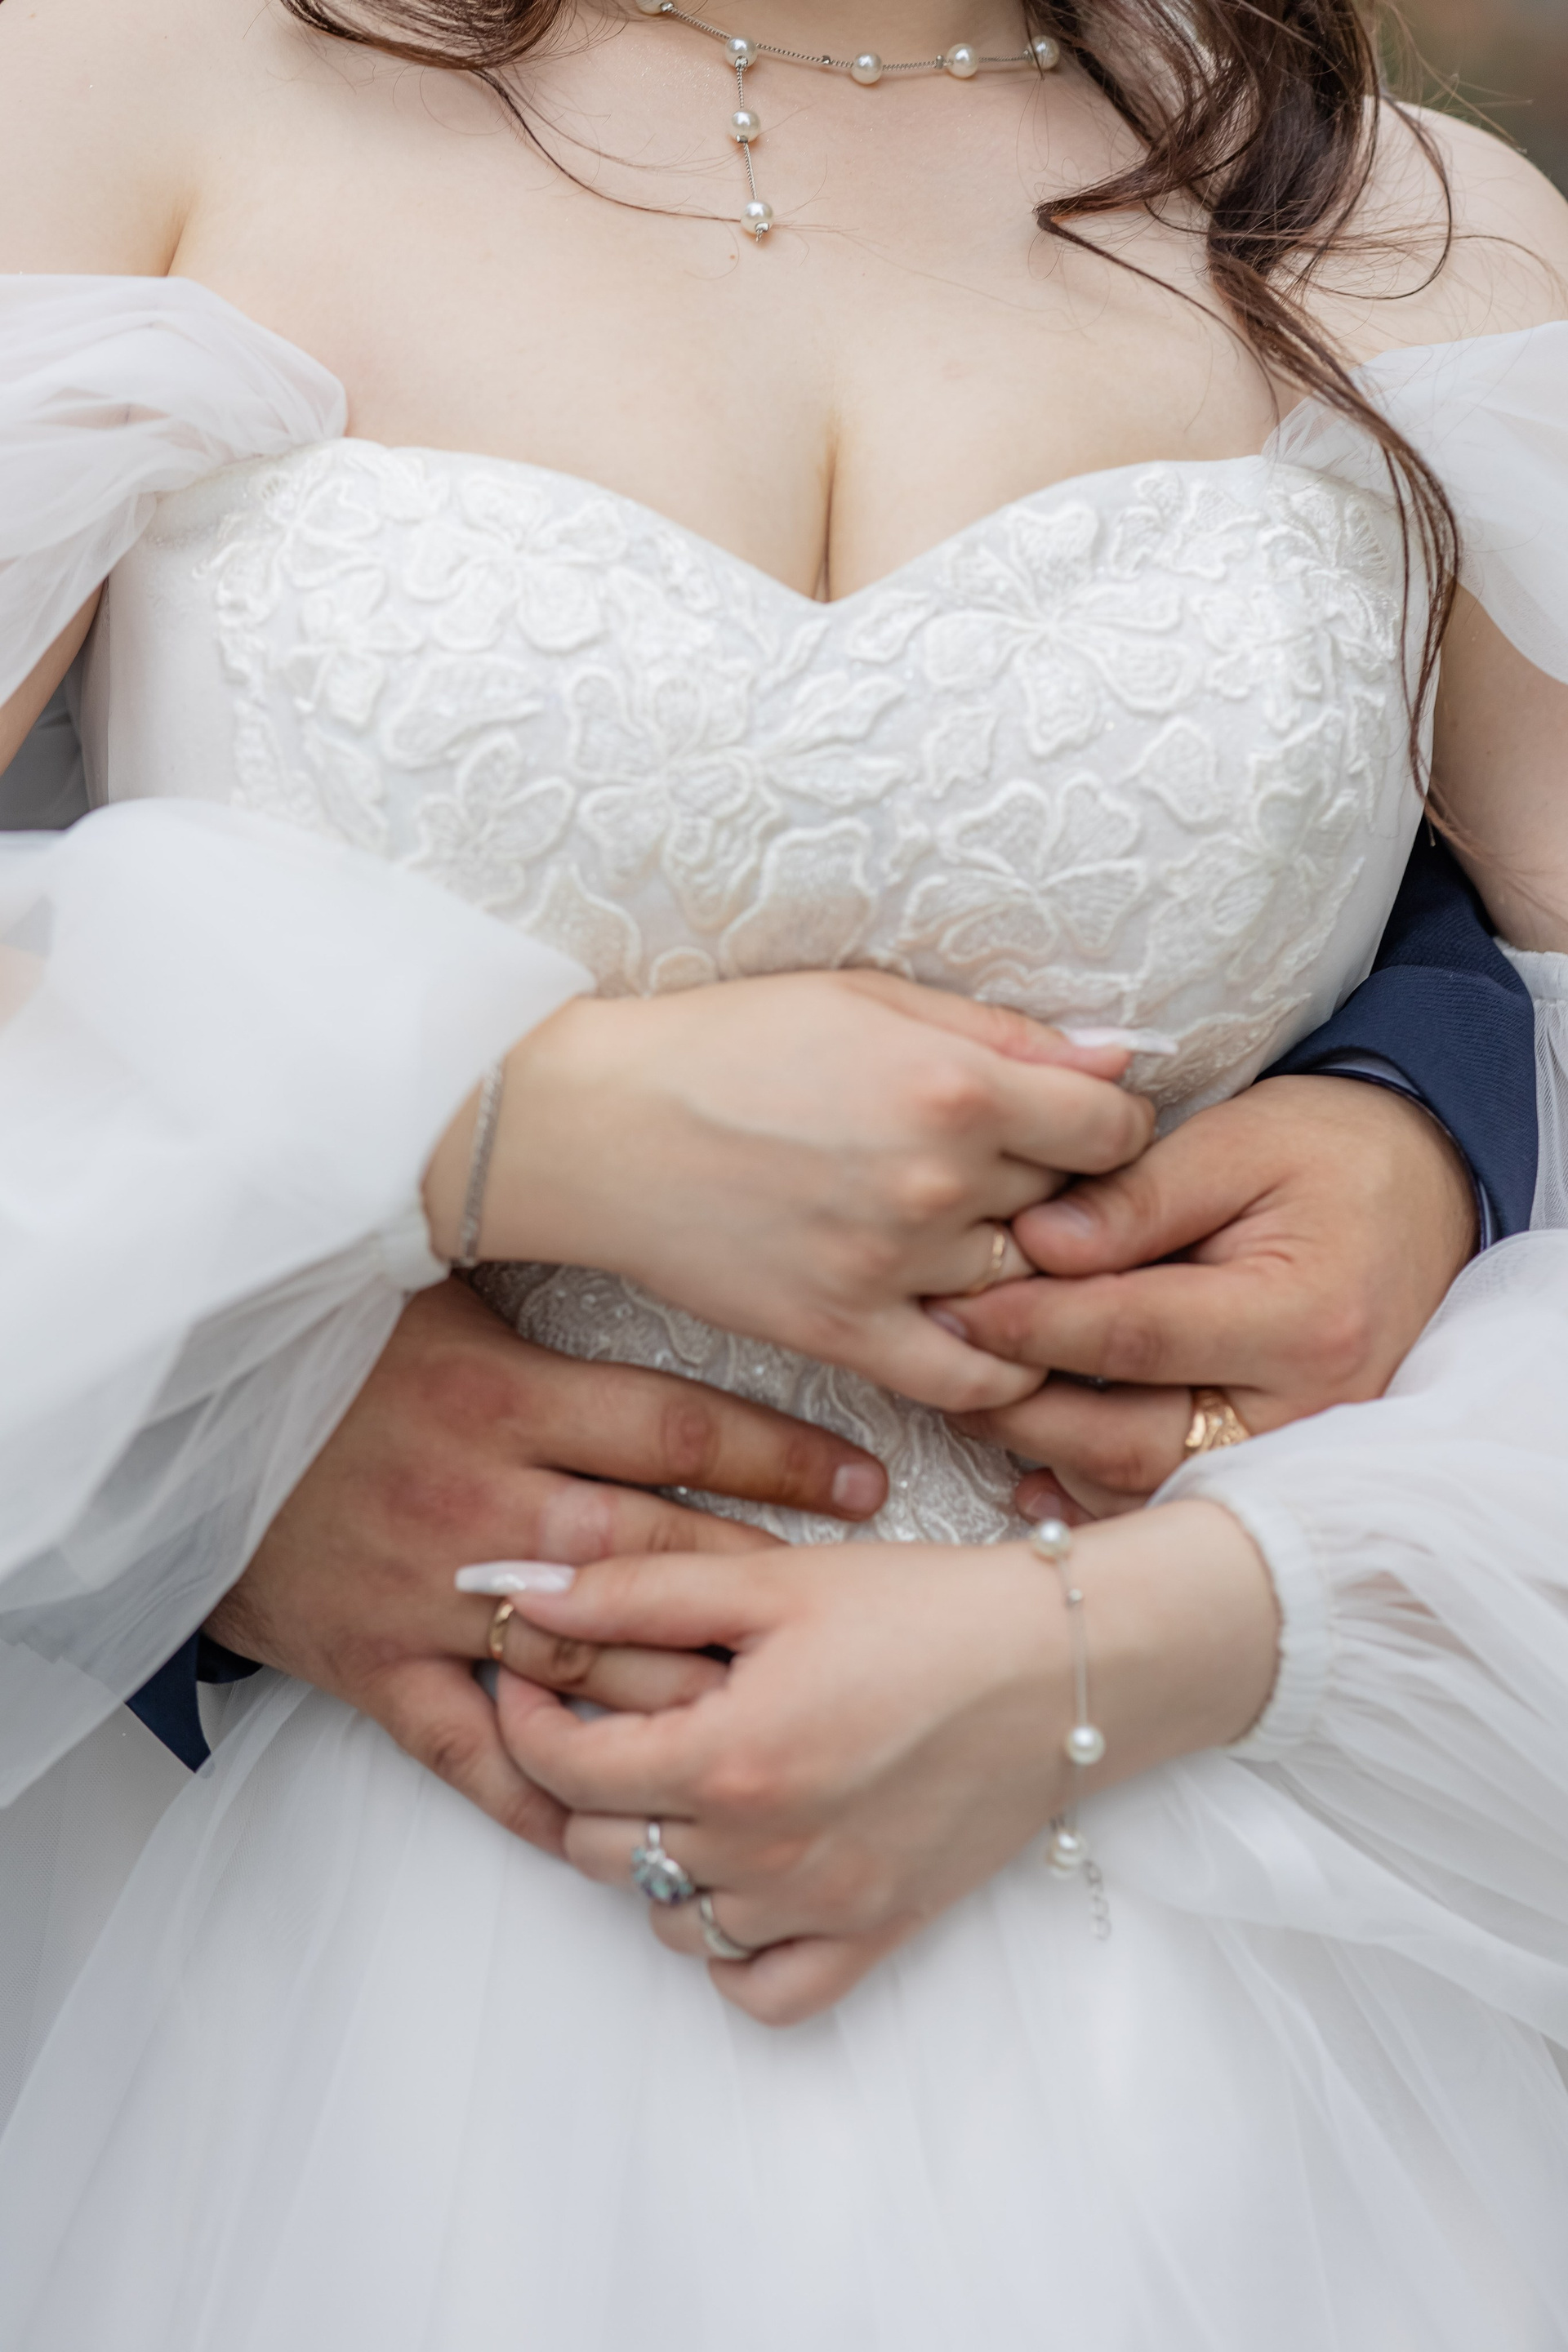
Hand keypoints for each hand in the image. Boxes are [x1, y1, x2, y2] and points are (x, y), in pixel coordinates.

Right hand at [204, 1276, 887, 1852]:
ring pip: (586, 1661)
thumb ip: (547, 1291)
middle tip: (860, 1618)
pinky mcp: (374, 1665)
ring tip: (781, 1717)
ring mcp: (428, 1592)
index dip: (786, 1459)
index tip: (869, 1484)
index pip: (681, 1427)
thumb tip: (674, 1238)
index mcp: (507, 1396)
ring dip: (685, 1694)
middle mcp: (483, 1499)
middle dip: (768, 1588)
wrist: (174, 1416)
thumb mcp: (433, 1287)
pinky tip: (619, 1821)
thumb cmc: (323, 1347)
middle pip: (658, 1553)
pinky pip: (471, 1753)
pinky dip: (543, 1796)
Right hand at [424, 973, 1152, 1413]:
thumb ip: (1003, 1033)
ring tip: (974, 1236)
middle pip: (1072, 1206)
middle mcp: (937, 1182)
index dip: (1107, 1128)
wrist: (594, 1127)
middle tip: (1016, 1177)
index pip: (1113, 1131)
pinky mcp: (842, 1332)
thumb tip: (1116, 1061)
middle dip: (1058, 1189)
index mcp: (955, 1087)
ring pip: (1024, 1286)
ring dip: (1018, 1267)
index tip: (1076, 1129)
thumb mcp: (867, 997)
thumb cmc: (726, 1043)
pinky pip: (966, 1378)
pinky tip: (980, 1328)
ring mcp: (891, 1267)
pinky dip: (995, 1362)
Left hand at [493, 1498, 1275, 2023]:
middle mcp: (765, 1850)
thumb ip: (635, 1590)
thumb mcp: (773, 1577)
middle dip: (573, 1784)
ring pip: (668, 1920)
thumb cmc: (927, 1608)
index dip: (522, 1716)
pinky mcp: (876, 1932)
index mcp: (728, 1756)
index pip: (562, 1768)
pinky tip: (737, 1876)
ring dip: (649, 1859)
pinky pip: (760, 1990)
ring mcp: (821, 1905)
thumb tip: (516, 1592)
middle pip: (600, 1850)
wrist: (1067, 1663)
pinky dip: (727, 1948)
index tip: (526, 1674)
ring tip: (677, 1785)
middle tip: (598, 1722)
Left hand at [934, 1075, 1477, 1517]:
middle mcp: (1309, 1406)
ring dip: (1048, 1449)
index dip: (1034, 1323)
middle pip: (1133, 1437)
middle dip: (1024, 1405)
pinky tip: (1032, 1462)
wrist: (1422, 1189)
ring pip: (1145, 1483)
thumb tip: (1035, 1243)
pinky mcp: (1277, 1469)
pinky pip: (1172, 1501)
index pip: (1136, 1334)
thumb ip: (1136, 1198)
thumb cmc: (1326, 1155)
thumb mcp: (1237, 1144)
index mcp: (1302, 1316)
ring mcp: (1298, 1453)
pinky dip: (1094, 1489)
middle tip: (944, 1364)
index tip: (956, 1307)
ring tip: (971, 1398)